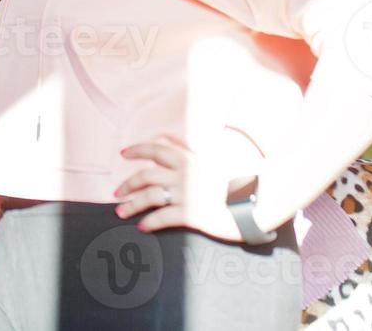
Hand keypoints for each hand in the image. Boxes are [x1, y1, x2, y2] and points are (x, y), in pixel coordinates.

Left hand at [113, 136, 241, 241]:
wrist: (254, 203)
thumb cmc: (239, 183)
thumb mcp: (219, 159)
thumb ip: (197, 154)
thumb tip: (178, 145)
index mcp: (190, 159)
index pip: (157, 150)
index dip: (137, 150)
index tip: (123, 154)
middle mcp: (184, 175)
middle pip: (146, 175)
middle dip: (128, 184)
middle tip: (116, 192)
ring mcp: (186, 194)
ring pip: (149, 196)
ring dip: (131, 204)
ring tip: (121, 212)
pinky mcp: (190, 214)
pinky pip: (161, 217)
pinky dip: (149, 222)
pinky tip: (141, 227)